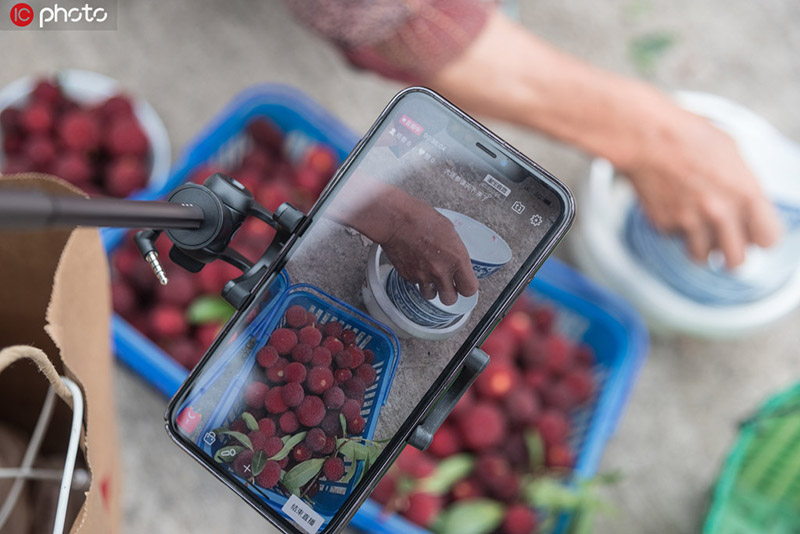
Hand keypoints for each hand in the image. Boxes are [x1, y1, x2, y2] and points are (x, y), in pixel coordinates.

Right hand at [382, 196, 478, 304]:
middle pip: (450, 299)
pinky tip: (416, 265)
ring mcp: (423, 276)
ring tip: (430, 275)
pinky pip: (415, 285)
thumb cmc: (421, 218)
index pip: (469, 288)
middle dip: (449, 293)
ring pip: (431, 296)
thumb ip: (455, 250)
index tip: (464, 283)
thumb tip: (457, 257)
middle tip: (447, 283)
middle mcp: (441, 271)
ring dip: (432, 288)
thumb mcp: (449, 230)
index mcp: (456, 259)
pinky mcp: (408, 276)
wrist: (395, 220)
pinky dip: (417, 279)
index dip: (466, 287)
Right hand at [621, 105, 781, 267]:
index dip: (761, 237)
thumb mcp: (732, 152)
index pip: (768, 239)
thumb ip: (744, 185)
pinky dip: (673, 228)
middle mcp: (719, 213)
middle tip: (725, 242)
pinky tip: (671, 205)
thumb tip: (750, 205)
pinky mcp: (663, 224)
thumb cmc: (688, 136)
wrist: (646, 136)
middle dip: (731, 253)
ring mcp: (689, 222)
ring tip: (696, 227)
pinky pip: (673, 238)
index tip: (754, 233)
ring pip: (702, 257)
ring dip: (701, 246)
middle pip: (736, 260)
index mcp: (746, 193)